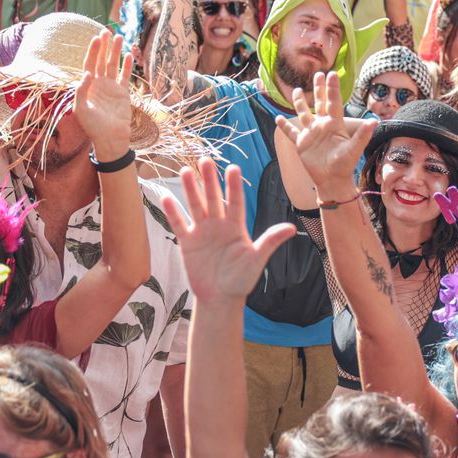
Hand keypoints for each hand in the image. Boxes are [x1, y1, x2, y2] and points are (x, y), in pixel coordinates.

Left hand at [73, 31, 134, 154]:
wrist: (110, 139)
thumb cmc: (92, 127)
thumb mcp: (81, 110)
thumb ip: (81, 91)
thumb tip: (85, 73)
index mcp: (87, 86)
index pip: (89, 64)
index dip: (92, 51)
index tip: (97, 39)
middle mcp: (99, 84)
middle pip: (101, 60)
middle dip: (104, 46)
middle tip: (107, 31)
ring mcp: (111, 87)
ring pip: (113, 65)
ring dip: (116, 51)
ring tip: (119, 37)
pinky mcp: (123, 93)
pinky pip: (125, 76)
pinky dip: (127, 66)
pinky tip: (128, 55)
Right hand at [164, 158, 294, 304]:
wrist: (220, 298)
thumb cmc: (241, 280)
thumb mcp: (257, 259)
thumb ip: (270, 241)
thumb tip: (291, 228)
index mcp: (236, 227)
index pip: (235, 201)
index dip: (234, 186)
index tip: (233, 168)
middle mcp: (218, 225)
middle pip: (213, 198)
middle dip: (209, 180)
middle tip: (205, 159)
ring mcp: (202, 232)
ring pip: (195, 206)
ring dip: (190, 190)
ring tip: (185, 171)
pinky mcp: (188, 242)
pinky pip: (179, 224)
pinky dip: (172, 212)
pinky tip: (166, 197)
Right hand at [275, 71, 375, 196]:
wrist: (332, 180)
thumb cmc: (344, 165)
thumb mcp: (353, 149)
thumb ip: (362, 135)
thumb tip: (375, 121)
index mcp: (334, 124)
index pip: (333, 102)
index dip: (331, 89)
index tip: (331, 74)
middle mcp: (322, 125)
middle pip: (320, 103)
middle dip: (318, 89)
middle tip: (318, 74)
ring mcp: (311, 134)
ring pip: (304, 113)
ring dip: (300, 102)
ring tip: (298, 90)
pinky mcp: (301, 143)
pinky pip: (291, 133)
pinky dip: (284, 126)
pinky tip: (278, 119)